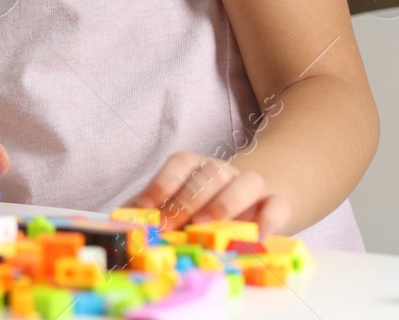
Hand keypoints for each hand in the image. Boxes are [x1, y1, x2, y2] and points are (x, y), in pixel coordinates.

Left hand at [128, 151, 291, 235]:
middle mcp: (224, 170)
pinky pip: (278, 204)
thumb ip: (149, 213)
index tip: (146, 209)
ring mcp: (252, 185)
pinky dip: (270, 217)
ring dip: (224, 204)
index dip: (162, 183)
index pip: (180, 163)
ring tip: (205, 227)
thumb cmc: (202, 209)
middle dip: (186, 201)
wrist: (253, 204)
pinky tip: (257, 235)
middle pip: (209, 174)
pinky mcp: (277, 203)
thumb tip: (120, 223)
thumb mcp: (173, 208)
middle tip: (170, 226)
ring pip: (246, 181)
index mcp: (196, 167)